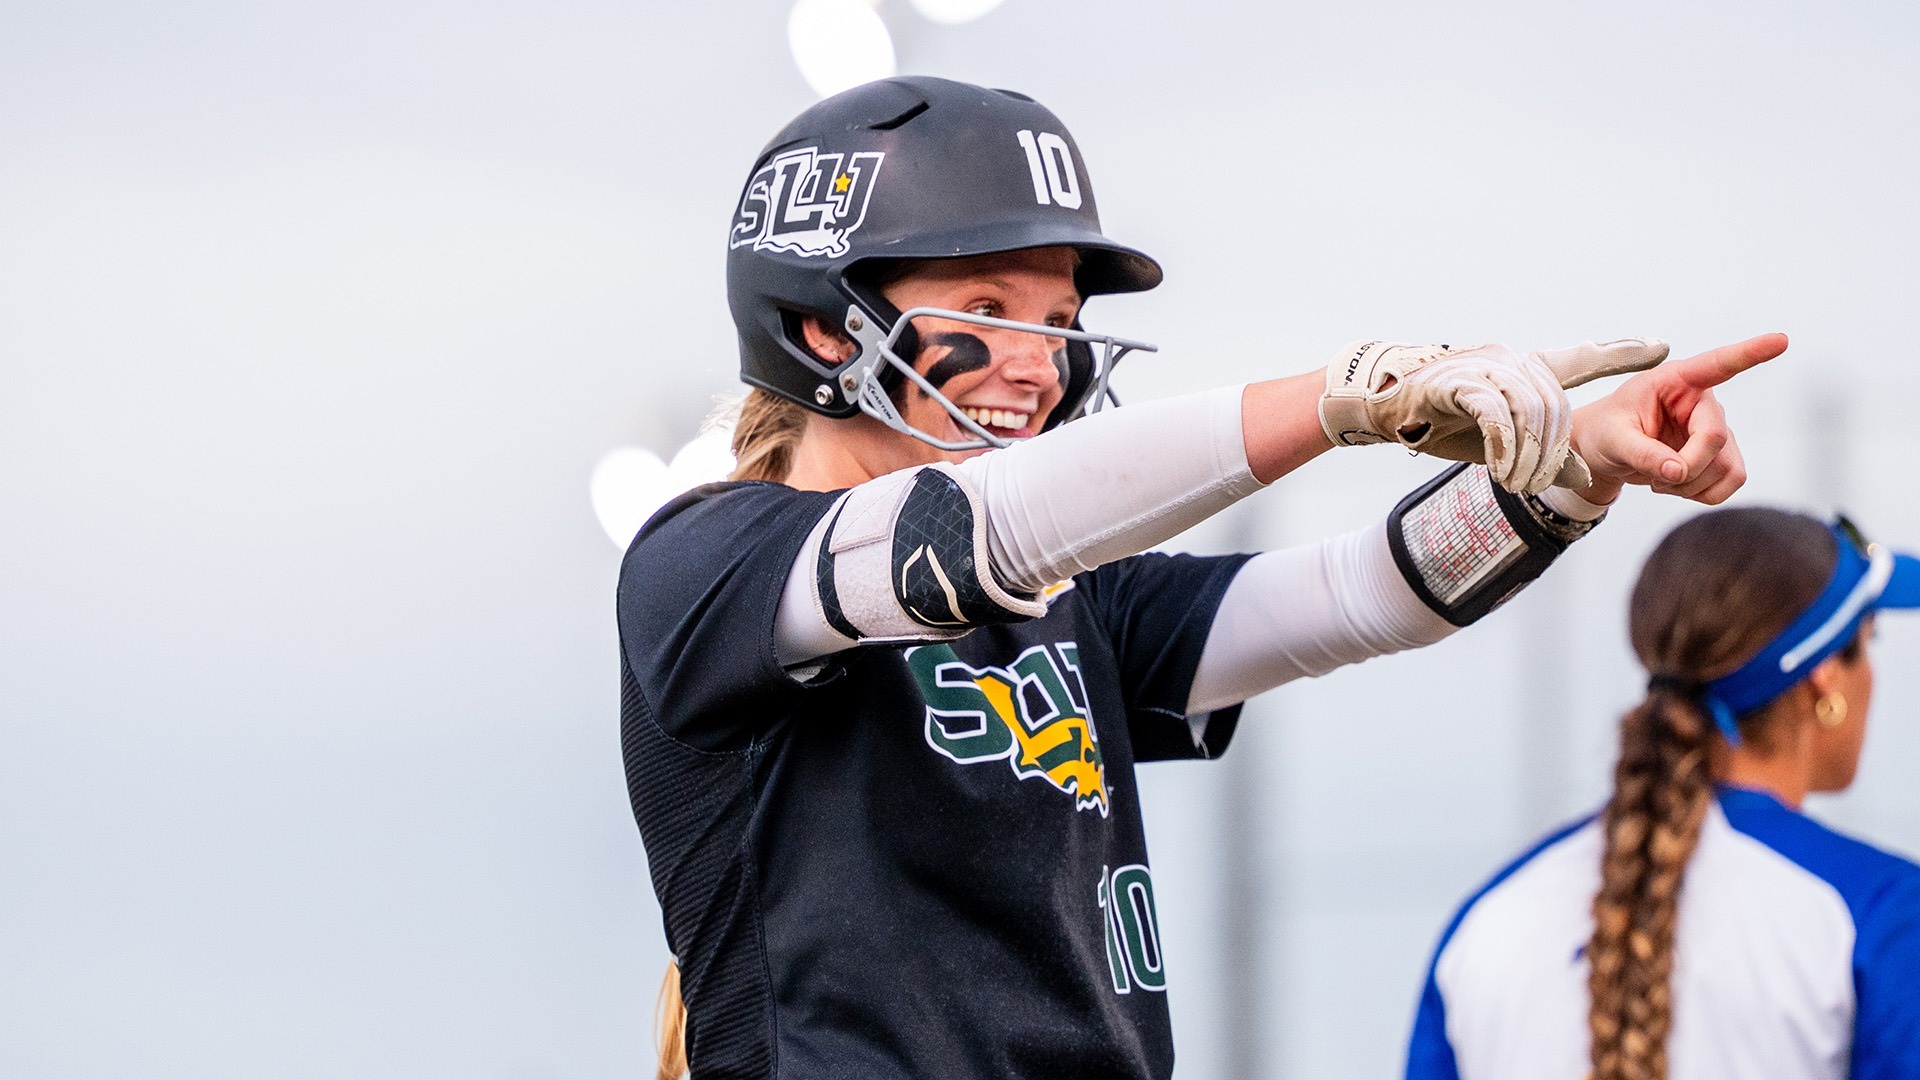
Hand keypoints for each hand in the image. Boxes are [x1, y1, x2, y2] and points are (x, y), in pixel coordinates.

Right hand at [1319, 338, 1667, 493]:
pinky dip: (1504, 446)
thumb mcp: (1501, 444)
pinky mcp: (1461, 382)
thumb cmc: (1444, 422)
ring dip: (1529, 456)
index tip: (1665, 349)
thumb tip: (1585, 477)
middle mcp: (1513, 361)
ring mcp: (1487, 367)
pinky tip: (1502, 469)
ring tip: (1517, 482)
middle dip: (1554, 452)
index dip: (1623, 353)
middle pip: (1557, 406)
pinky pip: (1497, 416)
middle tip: (1538, 484)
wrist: (1384, 406)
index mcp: (1527, 369)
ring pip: (1530, 412)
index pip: (1583, 358)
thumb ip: (1544, 454)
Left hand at [1567, 333, 1787, 505]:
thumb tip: (1677, 472)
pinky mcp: (1722, 456)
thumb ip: (1643, 454)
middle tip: (1654, 476)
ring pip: (1726, 467)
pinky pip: (1730, 482)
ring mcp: (1716, 429)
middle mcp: (1702, 403)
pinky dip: (1702, 494)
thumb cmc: (1606, 432)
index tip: (1780, 340)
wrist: (1606, 453)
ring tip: (1659, 478)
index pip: (1717, 364)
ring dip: (1690, 485)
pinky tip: (1676, 484)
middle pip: (1715, 438)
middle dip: (1686, 466)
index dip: (1750, 353)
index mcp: (1676, 382)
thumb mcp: (1613, 439)